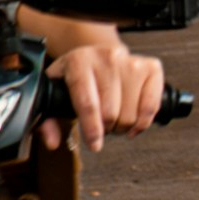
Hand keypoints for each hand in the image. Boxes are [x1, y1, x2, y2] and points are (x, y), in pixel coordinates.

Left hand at [28, 11, 166, 133]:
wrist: (98, 54)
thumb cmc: (76, 76)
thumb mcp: (55, 91)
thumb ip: (47, 120)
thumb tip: (52, 142)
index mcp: (78, 61)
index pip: (87, 102)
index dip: (92, 129)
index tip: (95, 145)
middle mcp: (106, 57)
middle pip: (111, 111)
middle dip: (107, 129)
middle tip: (103, 128)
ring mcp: (131, 61)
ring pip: (132, 112)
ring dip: (124, 126)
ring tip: (116, 122)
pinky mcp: (151, 67)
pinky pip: (152, 105)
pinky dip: (144, 121)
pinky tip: (135, 123)